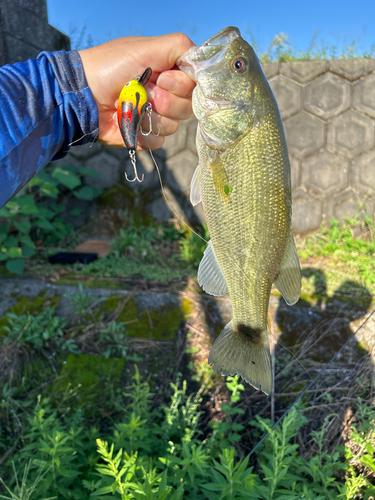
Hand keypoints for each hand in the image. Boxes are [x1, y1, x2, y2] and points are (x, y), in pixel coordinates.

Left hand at [78, 33, 195, 149]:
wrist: (82, 94)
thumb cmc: (110, 66)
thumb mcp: (146, 47)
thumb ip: (179, 47)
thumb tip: (203, 60)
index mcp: (169, 72)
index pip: (195, 84)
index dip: (182, 84)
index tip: (163, 77)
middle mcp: (166, 95)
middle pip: (189, 107)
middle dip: (168, 101)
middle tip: (147, 91)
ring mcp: (155, 117)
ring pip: (174, 126)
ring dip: (153, 116)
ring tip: (133, 106)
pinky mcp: (144, 136)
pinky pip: (159, 142)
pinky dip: (144, 133)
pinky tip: (129, 121)